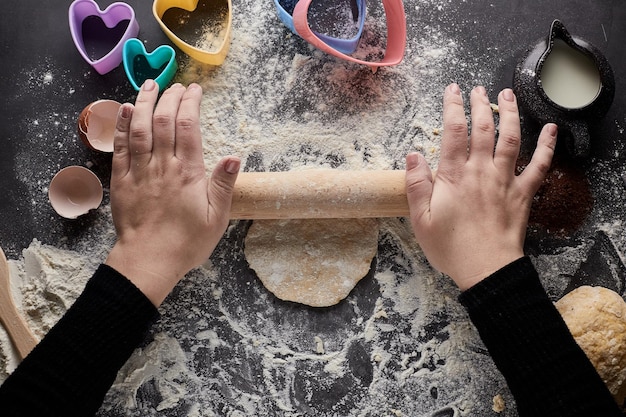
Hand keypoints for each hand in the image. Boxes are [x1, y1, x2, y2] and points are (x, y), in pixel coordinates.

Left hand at [105, 80, 239, 305]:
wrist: (148, 261)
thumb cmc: (186, 242)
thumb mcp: (216, 219)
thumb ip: (223, 186)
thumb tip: (234, 157)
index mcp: (188, 174)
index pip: (189, 127)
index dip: (191, 104)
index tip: (194, 90)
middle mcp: (162, 166)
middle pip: (165, 121)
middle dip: (171, 97)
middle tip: (177, 85)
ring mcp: (139, 171)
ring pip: (141, 128)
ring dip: (146, 103)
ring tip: (151, 84)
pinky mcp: (121, 180)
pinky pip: (120, 147)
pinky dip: (122, 125)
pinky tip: (126, 110)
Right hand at [405, 84, 555, 289]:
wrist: (487, 270)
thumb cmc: (451, 248)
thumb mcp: (421, 220)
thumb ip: (416, 185)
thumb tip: (413, 155)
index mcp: (454, 176)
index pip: (452, 132)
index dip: (452, 107)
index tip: (453, 90)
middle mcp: (481, 172)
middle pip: (483, 129)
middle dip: (480, 104)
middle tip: (478, 88)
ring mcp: (505, 181)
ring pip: (511, 139)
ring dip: (510, 114)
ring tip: (507, 95)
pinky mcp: (523, 194)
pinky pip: (540, 166)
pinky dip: (548, 146)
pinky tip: (552, 129)